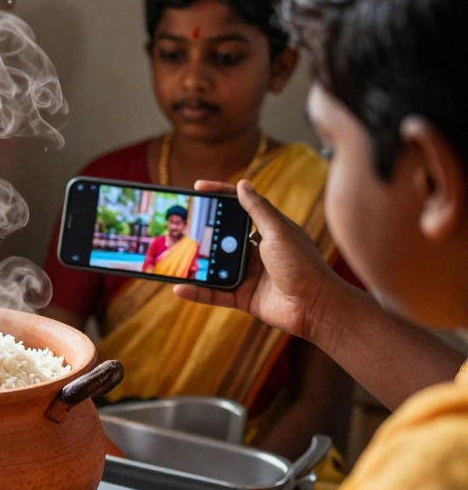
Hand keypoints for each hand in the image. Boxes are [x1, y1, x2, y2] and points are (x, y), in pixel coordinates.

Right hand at [174, 180, 345, 340]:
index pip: (239, 208)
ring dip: (195, 263)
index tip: (198, 187)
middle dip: (201, 231)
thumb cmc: (303, 265)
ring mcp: (248, 274)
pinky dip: (197, 292)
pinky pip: (215, 293)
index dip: (220, 195)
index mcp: (267, 231)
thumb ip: (259, 209)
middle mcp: (256, 251)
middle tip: (178, 225)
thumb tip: (243, 184)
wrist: (316, 306)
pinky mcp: (243, 297)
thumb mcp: (279, 232)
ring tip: (173, 257)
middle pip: (222, 237)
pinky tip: (179, 288)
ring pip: (215, 266)